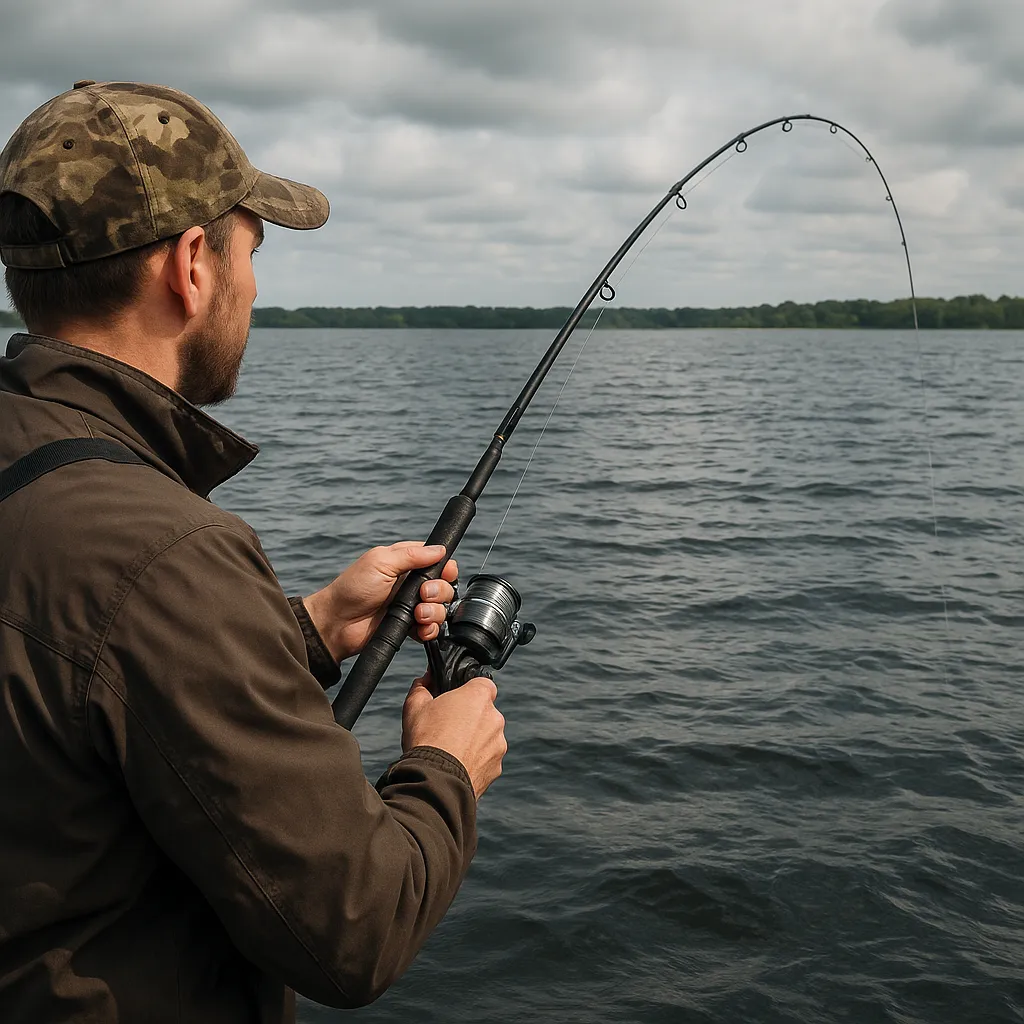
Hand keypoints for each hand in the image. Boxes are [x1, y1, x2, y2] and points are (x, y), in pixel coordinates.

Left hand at [302, 541, 458, 662]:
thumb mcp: (381, 562)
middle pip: (444, 586)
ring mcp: (411, 606)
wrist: (336, 624)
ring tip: (416, 614)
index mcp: (406, 564)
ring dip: (434, 612)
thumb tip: (440, 549)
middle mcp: (411, 585)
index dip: (445, 568)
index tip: (444, 573)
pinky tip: (418, 629)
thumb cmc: (353, 588)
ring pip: (441, 609)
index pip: (438, 562)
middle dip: (439, 592)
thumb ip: (412, 555)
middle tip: (422, 595)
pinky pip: (432, 629)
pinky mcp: (409, 627)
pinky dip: (429, 630)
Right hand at [403, 675, 506, 799]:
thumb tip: (427, 678)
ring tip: (451, 751)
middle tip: (449, 728)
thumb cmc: (425, 740)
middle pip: (486, 712)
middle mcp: (495, 718)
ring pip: (488, 737)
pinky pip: (488, 759)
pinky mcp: (496, 767)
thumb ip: (423, 686)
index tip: (457, 701)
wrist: (435, 781)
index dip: (470, 690)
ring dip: (475, 741)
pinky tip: (457, 766)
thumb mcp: (414, 706)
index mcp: (478, 697)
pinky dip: (476, 761)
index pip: (483, 683)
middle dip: (471, 718)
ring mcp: (499, 744)